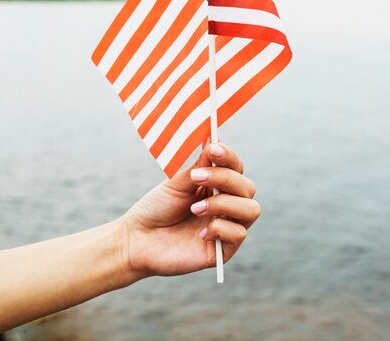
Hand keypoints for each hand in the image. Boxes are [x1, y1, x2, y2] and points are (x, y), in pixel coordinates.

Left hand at [119, 142, 260, 279]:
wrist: (139, 238)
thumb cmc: (157, 207)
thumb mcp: (177, 182)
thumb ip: (198, 165)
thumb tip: (213, 138)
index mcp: (217, 186)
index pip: (236, 167)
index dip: (229, 156)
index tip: (212, 149)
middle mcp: (226, 205)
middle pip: (248, 187)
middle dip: (224, 178)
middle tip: (196, 177)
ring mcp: (227, 227)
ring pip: (251, 209)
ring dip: (224, 203)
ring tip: (196, 208)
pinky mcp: (223, 251)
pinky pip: (239, 234)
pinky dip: (220, 228)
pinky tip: (200, 233)